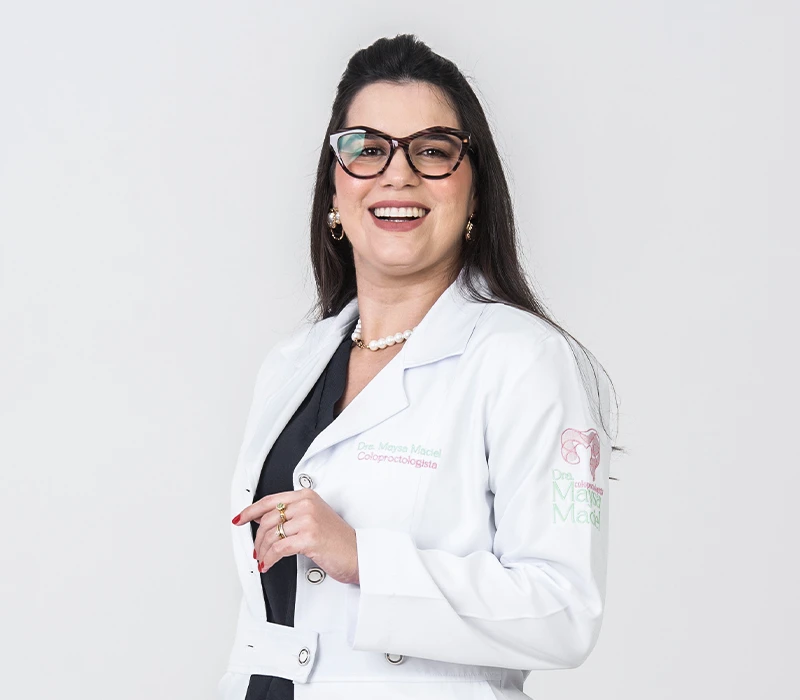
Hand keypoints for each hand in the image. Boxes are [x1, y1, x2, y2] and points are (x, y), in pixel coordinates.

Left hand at [232, 490, 359, 584]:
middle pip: (268, 519)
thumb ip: (291, 514)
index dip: (251, 510)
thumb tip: (263, 521)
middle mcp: (307, 504)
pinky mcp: (309, 537)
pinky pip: (278, 548)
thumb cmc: (337, 540)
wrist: (357, 554)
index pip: (271, 500)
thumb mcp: (314, 518)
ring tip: (263, 559)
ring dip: (262, 551)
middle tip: (256, 549)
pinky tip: (268, 564)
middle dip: (257, 539)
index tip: (240, 518)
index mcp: (307, 496)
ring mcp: (308, 520)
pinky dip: (269, 559)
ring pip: (271, 535)